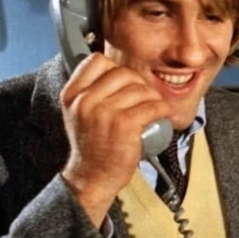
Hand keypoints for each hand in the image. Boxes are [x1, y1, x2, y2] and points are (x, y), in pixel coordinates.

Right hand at [59, 52, 175, 224]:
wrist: (92, 177)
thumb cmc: (91, 146)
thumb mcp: (78, 114)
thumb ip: (89, 92)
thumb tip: (112, 69)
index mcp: (72, 94)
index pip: (96, 60)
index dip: (115, 67)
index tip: (124, 81)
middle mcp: (85, 100)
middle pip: (123, 73)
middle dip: (139, 83)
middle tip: (145, 97)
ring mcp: (104, 112)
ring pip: (140, 89)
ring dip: (153, 96)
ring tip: (154, 107)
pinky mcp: (124, 125)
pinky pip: (152, 106)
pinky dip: (163, 108)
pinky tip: (165, 113)